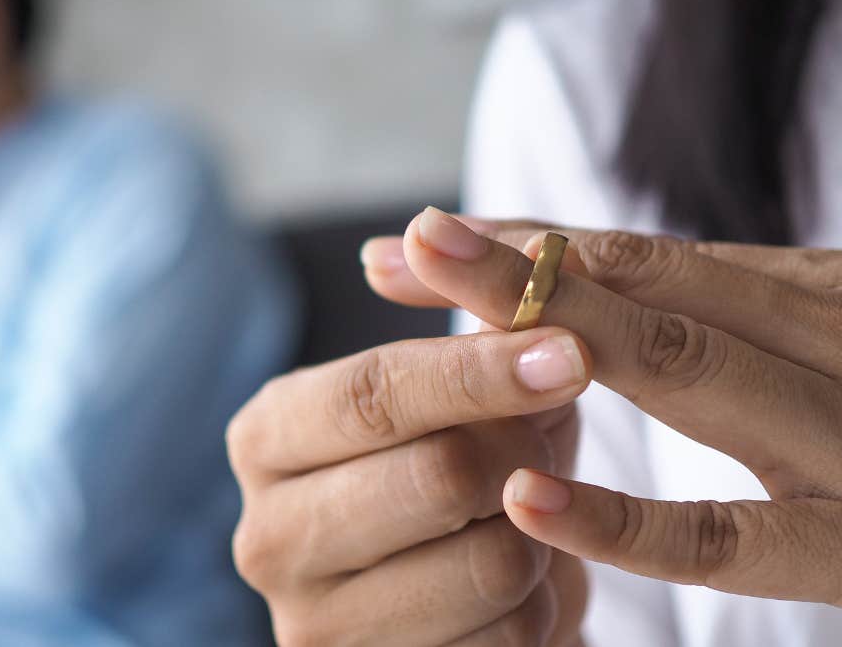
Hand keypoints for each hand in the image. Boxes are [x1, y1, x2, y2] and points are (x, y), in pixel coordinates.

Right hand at [228, 211, 594, 645]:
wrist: (450, 605)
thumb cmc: (452, 473)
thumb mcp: (452, 397)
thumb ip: (467, 326)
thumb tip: (455, 236)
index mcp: (268, 438)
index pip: (373, 392)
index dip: (479, 369)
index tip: (573, 348)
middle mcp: (268, 535)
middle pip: (437, 474)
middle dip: (524, 451)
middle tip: (549, 436)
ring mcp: (316, 626)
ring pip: (493, 561)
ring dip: (544, 534)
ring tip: (527, 519)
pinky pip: (515, 638)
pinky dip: (546, 604)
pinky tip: (520, 589)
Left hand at [364, 208, 841, 630]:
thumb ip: (737, 309)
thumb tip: (600, 279)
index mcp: (816, 288)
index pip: (640, 252)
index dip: (526, 243)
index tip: (420, 239)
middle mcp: (830, 335)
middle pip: (643, 288)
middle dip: (515, 263)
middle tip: (405, 242)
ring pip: (680, 370)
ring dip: (549, 333)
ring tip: (439, 314)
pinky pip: (726, 530)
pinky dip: (623, 516)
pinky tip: (532, 495)